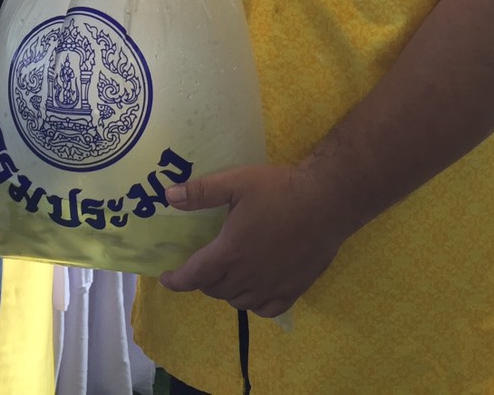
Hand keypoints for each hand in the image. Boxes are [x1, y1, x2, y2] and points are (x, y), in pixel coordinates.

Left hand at [158, 164, 348, 317]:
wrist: (327, 202)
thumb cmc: (280, 189)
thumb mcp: (235, 182)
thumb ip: (201, 192)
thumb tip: (168, 197)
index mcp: (230, 252)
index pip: (194, 276)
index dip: (176, 280)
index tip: (166, 279)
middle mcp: (248, 276)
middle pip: (214, 289)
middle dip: (202, 279)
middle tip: (203, 264)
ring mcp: (271, 286)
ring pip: (238, 301)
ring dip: (226, 290)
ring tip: (227, 274)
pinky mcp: (294, 290)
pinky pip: (266, 310)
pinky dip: (253, 304)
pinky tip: (254, 290)